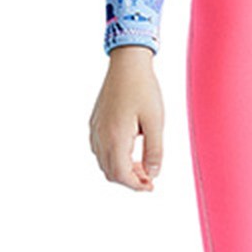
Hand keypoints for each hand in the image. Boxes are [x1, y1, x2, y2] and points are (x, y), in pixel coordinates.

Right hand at [90, 45, 164, 190]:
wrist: (127, 64)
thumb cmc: (143, 88)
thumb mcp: (156, 121)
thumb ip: (154, 151)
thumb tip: (153, 174)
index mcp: (115, 137)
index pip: (121, 175)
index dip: (136, 186)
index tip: (151, 186)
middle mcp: (100, 135)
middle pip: (110, 172)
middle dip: (129, 180)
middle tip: (149, 178)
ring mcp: (95, 129)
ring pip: (104, 162)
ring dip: (121, 169)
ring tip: (142, 165)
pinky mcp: (95, 122)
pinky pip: (99, 149)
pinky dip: (113, 158)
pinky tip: (129, 151)